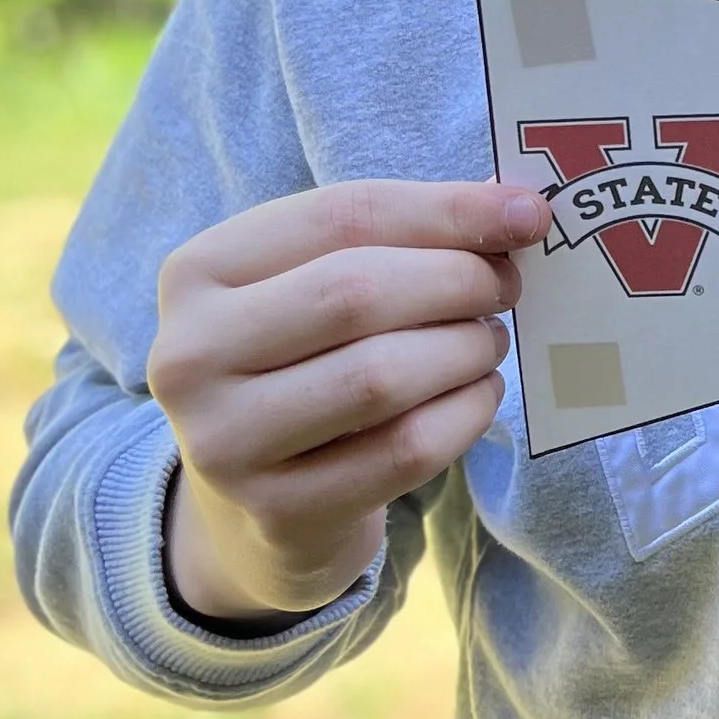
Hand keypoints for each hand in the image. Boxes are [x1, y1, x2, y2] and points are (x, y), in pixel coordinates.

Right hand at [146, 178, 549, 622]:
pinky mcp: (277, 510)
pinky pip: (402, 451)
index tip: (528, 214)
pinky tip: (478, 395)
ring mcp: (225, 442)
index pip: (341, 216)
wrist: (259, 498)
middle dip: (457, 281)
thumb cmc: (306, 357)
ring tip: (486, 342)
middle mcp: (190, 354)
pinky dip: (464, 414)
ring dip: (464, 350)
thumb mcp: (324, 280)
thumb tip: (521, 207)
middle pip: (355, 292)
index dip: (446, 210)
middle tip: (505, 287)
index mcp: (198, 271)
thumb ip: (408, 235)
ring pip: (380, 377)